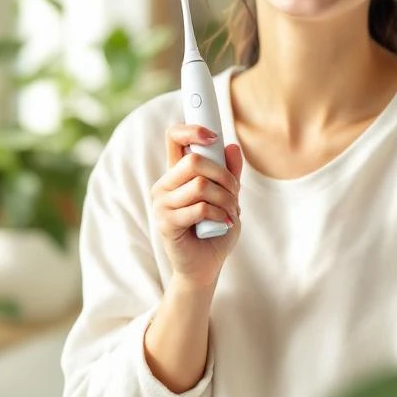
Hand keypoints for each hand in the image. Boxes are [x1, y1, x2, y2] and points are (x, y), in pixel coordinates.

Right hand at [151, 124, 243, 289]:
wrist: (206, 266)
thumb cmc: (215, 229)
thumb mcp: (228, 197)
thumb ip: (230, 173)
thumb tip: (233, 147)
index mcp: (177, 173)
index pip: (174, 138)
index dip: (192, 130)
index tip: (213, 136)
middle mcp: (165, 185)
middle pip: (194, 161)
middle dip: (224, 176)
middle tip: (235, 193)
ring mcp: (162, 203)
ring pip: (201, 186)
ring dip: (226, 199)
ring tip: (231, 212)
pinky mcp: (165, 222)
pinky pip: (200, 208)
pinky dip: (220, 215)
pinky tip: (224, 223)